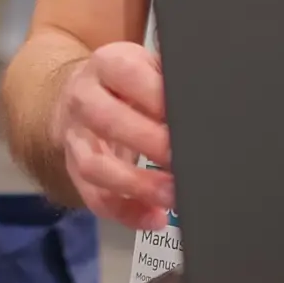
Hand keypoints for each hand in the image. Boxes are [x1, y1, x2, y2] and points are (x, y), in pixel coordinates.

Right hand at [55, 43, 176, 229]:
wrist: (78, 93)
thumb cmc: (126, 81)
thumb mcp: (145, 64)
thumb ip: (169, 74)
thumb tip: (209, 85)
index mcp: (106, 64)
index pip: (128, 75)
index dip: (158, 97)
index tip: (190, 117)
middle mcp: (84, 99)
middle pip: (108, 120)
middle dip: (150, 142)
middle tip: (186, 159)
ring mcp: (75, 138)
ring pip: (94, 166)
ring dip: (135, 185)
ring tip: (172, 196)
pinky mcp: (74, 170)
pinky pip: (94, 198)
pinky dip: (125, 213)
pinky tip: (155, 218)